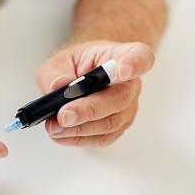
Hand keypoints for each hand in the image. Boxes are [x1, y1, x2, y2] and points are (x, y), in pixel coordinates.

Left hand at [35, 41, 154, 146]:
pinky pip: (101, 138)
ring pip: (110, 123)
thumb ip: (55, 73)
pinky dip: (78, 138)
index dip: (135, 64)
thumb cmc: (73, 67)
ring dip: (79, 128)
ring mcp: (127, 109)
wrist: (78, 79)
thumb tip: (59, 86)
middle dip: (89, 110)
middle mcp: (130, 84)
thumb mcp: (57, 63)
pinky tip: (60, 134)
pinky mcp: (117, 129)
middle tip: (63, 115)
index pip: (140, 57)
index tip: (122, 70)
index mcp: (121, 56)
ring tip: (54, 126)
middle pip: (120, 98)